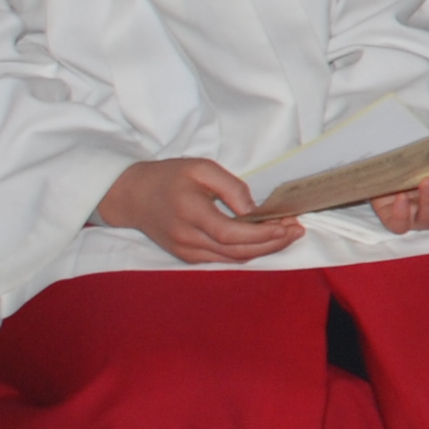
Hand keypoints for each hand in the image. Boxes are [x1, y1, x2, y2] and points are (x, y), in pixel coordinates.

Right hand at [97, 157, 303, 265]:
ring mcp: (186, 252)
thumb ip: (231, 187)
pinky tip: (264, 240)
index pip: (232, 234)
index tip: (288, 224)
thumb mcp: (201, 168)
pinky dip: (246, 252)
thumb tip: (253, 209)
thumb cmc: (168, 177)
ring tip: (287, 234)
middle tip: (297, 230)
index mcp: (191, 214)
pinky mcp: (187, 257)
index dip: (263, 234)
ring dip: (263, 250)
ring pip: (232, 260)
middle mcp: (188, 238)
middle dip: (272, 244)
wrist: (132, 196)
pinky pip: (223, 259)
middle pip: (237, 252)